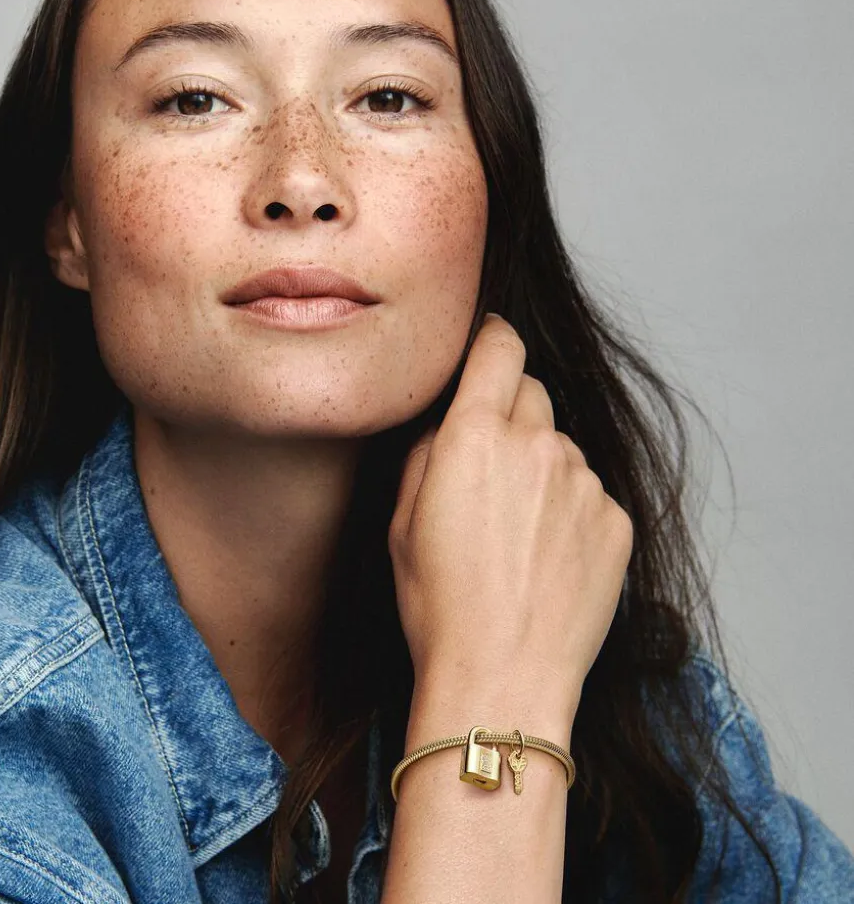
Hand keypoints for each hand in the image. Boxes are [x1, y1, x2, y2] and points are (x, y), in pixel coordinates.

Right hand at [388, 313, 633, 716]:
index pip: (499, 347)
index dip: (493, 338)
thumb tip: (448, 421)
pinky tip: (547, 557)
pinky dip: (569, 509)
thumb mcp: (400, 522)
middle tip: (488, 468)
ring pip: (560, 447)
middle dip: (509, 413)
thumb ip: (426, 452)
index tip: (490, 344)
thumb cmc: (438, 606)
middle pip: (532, 392)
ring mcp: (584, 483)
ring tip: (517, 532)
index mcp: (474, 437)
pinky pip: (589, 492)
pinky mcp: (616, 521)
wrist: (504, 678)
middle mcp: (537, 445)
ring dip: (540, 468)